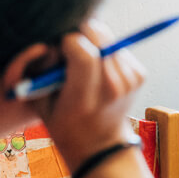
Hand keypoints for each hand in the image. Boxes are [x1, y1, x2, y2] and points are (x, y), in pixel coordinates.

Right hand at [35, 19, 144, 167]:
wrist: (99, 142)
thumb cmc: (62, 121)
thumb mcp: (38, 101)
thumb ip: (38, 72)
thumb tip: (50, 44)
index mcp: (84, 98)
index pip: (84, 53)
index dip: (69, 41)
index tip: (60, 49)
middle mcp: (112, 88)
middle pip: (99, 37)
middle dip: (81, 34)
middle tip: (70, 50)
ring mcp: (130, 81)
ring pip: (108, 39)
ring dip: (94, 42)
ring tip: (83, 65)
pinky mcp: (139, 75)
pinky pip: (118, 48)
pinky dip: (105, 51)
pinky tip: (97, 70)